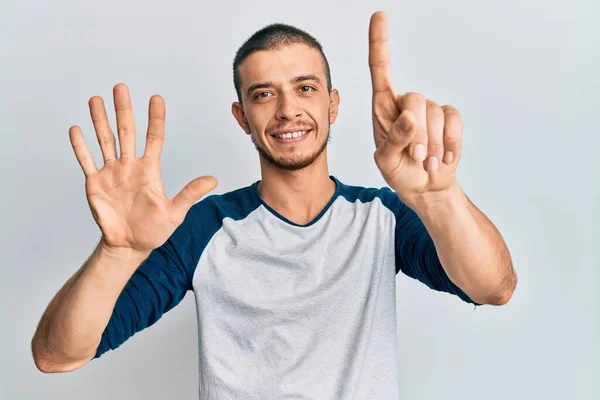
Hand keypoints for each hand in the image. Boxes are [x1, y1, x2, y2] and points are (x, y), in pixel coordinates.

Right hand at [69, 83, 217, 252]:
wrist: (130, 246)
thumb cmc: (154, 230)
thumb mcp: (175, 212)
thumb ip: (190, 193)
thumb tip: (213, 179)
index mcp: (150, 170)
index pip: (154, 138)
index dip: (155, 119)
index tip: (156, 98)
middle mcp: (130, 166)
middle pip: (126, 132)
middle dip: (123, 109)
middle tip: (121, 87)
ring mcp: (111, 173)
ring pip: (105, 141)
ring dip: (100, 120)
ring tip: (96, 99)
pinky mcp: (95, 184)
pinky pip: (87, 161)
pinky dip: (81, 146)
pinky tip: (76, 129)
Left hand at [369, 12, 462, 206]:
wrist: (425, 188)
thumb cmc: (399, 172)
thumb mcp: (386, 162)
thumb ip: (393, 141)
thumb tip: (409, 118)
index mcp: (383, 108)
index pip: (380, 70)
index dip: (380, 43)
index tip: (379, 15)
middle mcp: (406, 104)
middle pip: (414, 99)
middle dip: (417, 134)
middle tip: (416, 158)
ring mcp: (429, 110)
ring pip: (435, 113)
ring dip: (433, 145)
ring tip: (427, 163)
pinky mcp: (449, 119)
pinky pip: (454, 120)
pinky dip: (450, 143)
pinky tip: (444, 158)